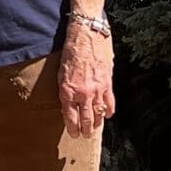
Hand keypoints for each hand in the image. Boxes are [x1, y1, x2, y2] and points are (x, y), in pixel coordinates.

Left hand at [58, 20, 115, 137]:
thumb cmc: (70, 51)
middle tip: (84, 136)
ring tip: (94, 130)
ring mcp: (97, 89)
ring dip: (96, 123)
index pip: (70, 117)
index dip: (72, 128)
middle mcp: (82, 93)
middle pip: (85, 119)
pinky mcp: (107, 82)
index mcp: (68, 90)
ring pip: (98, 113)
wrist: (86, 34)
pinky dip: (109, 110)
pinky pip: (110, 102)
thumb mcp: (61, 72)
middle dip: (84, 130)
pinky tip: (108, 115)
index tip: (73, 134)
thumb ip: (66, 89)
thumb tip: (69, 103)